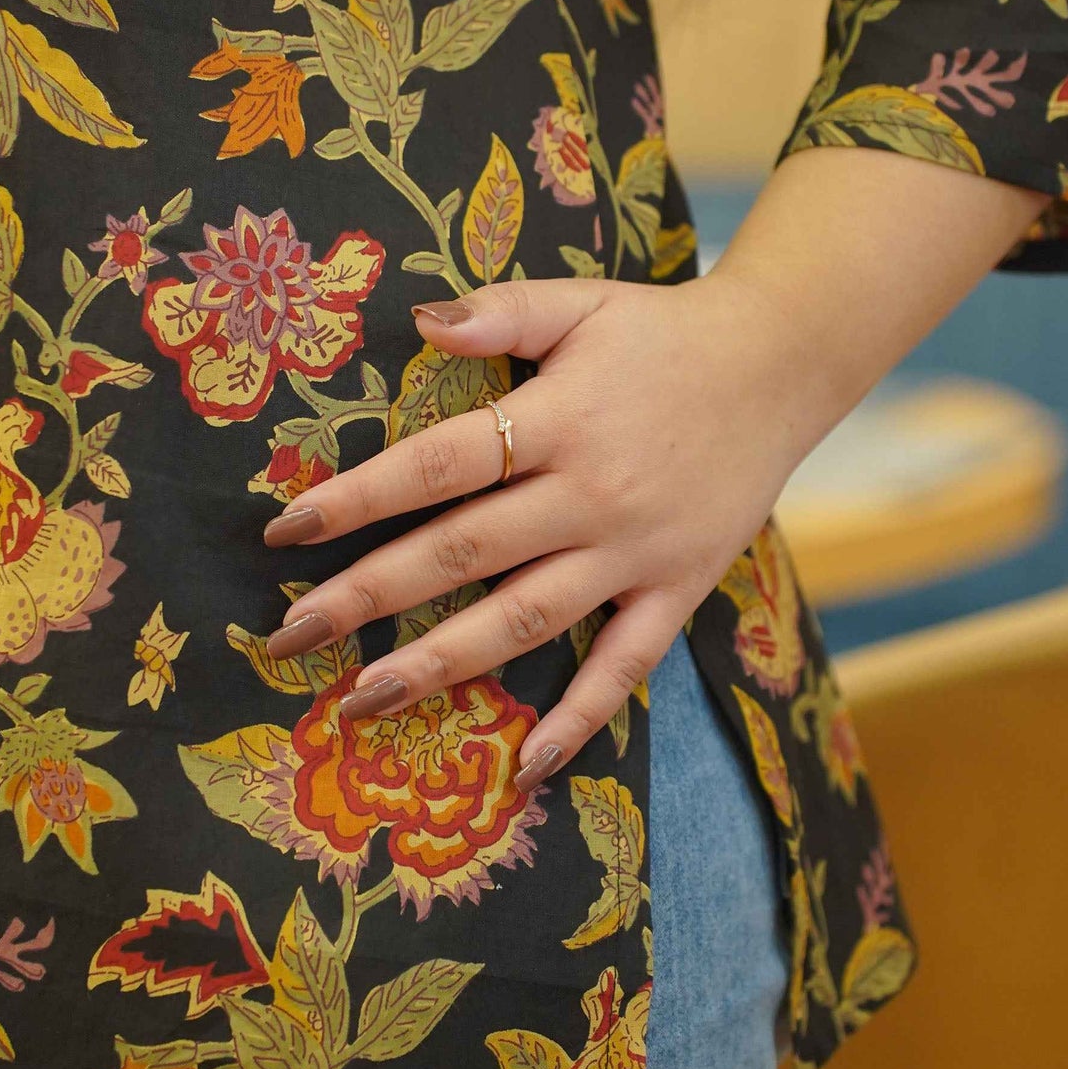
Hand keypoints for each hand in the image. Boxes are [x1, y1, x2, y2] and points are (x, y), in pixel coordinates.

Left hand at [260, 271, 809, 792]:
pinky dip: (579, 718)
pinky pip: (624, 666)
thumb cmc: (663, 334)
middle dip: (369, 596)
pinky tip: (525, 766)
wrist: (781, 366)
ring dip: (441, 664)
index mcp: (559, 420)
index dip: (359, 497)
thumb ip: (502, 311)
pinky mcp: (675, 590)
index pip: (439, 465)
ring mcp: (634, 552)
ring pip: (525, 619)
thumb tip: (419, 322)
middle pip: (464, 552)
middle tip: (288, 636)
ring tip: (364, 699)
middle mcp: (590, 494)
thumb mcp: (583, 303)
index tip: (286, 530)